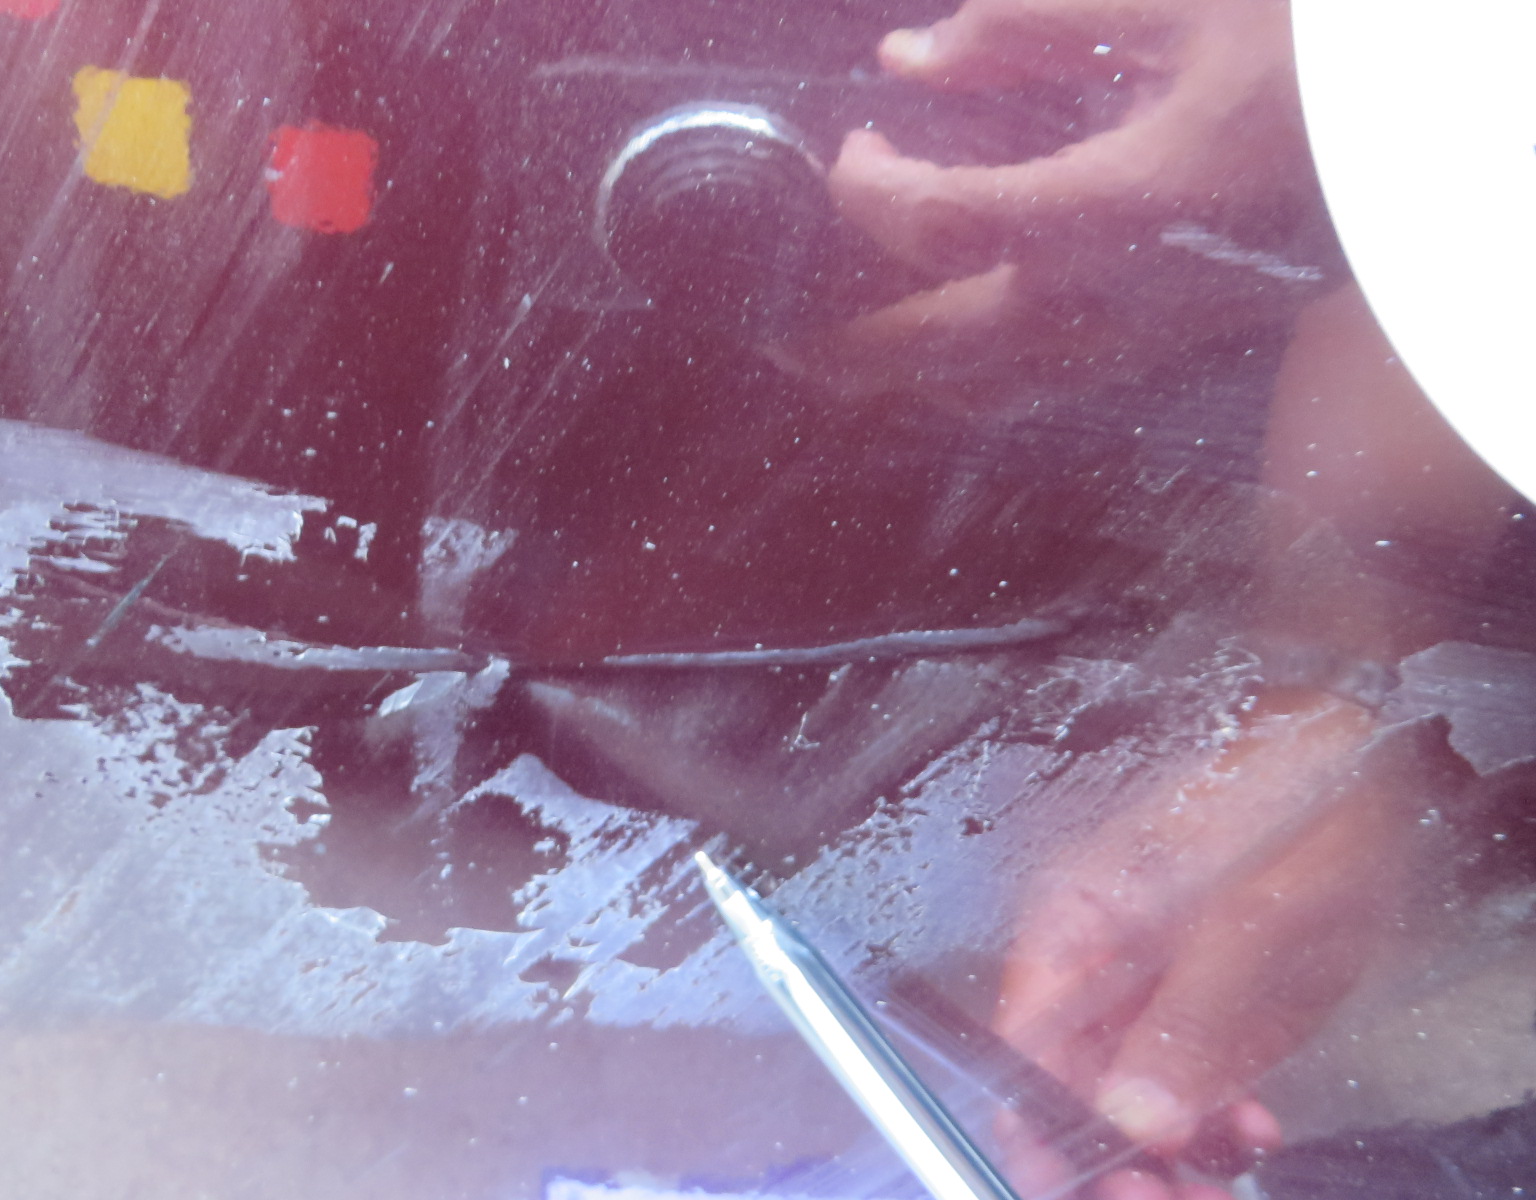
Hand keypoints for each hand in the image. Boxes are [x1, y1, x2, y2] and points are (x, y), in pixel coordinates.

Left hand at [799, 0, 1321, 397]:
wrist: (1428, 145)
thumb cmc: (1316, 62)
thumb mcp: (1179, 6)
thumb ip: (1031, 29)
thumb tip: (909, 57)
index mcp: (1112, 207)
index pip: (938, 223)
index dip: (867, 194)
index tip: (852, 150)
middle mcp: (1114, 297)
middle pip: (943, 353)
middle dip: (850, 351)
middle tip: (777, 344)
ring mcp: (1140, 336)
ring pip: (994, 392)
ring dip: (906, 382)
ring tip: (843, 362)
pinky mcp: (1163, 344)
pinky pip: (1045, 386)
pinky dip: (974, 380)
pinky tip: (946, 356)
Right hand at [993, 690, 1417, 1196]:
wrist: (1360, 745)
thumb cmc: (1295, 796)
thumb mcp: (1253, 910)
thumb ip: (1191, 1013)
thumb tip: (1131, 1115)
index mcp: (1076, 922)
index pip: (1022, 1044)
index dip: (1041, 1124)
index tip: (1085, 1178)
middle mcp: (1100, 964)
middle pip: (1067, 1087)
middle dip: (1107, 1157)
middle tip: (1162, 1196)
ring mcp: (1153, 989)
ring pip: (1126, 1103)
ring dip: (1163, 1155)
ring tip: (1212, 1179)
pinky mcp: (1206, 1008)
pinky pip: (1186, 1090)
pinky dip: (1211, 1130)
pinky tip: (1245, 1136)